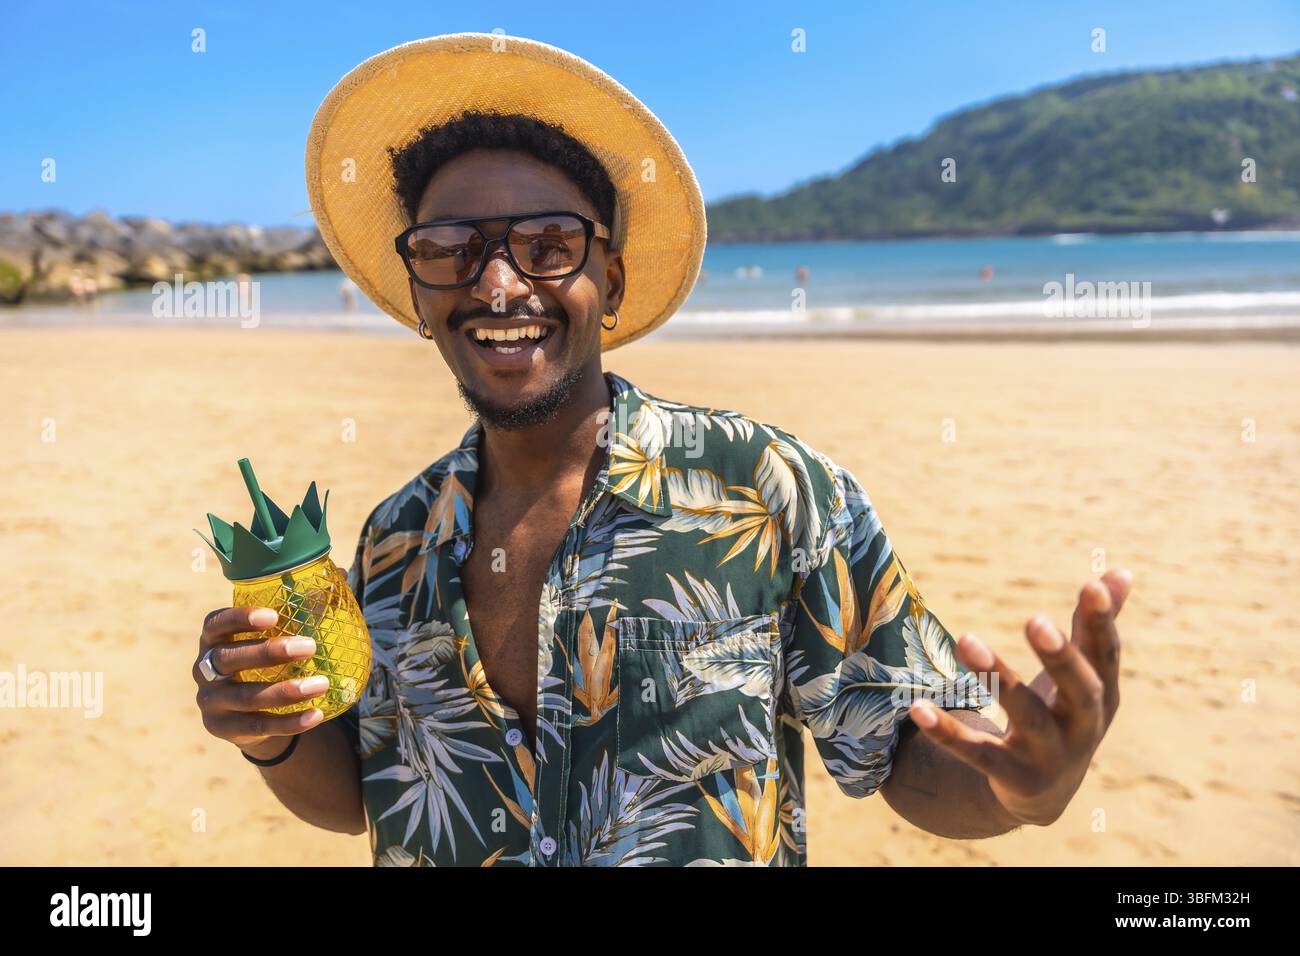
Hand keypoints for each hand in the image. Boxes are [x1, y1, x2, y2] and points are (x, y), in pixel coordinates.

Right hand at [193, 606, 325, 758]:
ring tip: (322, 684)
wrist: (246, 715)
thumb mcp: (269, 638)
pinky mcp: (223, 728)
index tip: (274, 616)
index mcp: (212, 640)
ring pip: (247, 697)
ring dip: (287, 691)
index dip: (240, 618)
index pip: (216, 624)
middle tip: (310, 646)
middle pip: (230, 659)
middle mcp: (204, 670)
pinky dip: (289, 722)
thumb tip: (340, 574)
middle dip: (269, 652)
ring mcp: (211, 701)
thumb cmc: (264, 663)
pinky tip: (316, 714)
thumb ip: (297, 610)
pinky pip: (258, 727)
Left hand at [909, 569, 1131, 825]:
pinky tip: (917, 707)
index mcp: (1103, 695)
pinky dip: (947, 732)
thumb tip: (1122, 571)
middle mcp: (1082, 728)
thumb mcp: (1085, 675)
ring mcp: (1047, 756)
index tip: (1091, 585)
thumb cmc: (1064, 715)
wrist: (1044, 795)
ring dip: (998, 678)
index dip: (1102, 622)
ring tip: (966, 639)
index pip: (1106, 656)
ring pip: (1026, 717)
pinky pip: (976, 753)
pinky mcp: (1009, 776)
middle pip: (1080, 691)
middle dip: (1060, 658)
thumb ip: (1094, 626)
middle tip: (1036, 620)